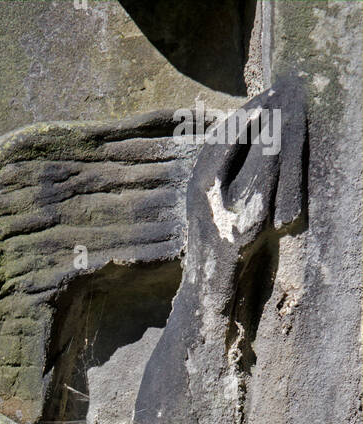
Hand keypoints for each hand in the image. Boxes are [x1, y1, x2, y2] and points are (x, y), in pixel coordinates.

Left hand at [186, 77, 305, 267]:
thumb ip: (262, 172)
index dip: (253, 114)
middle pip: (222, 135)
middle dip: (245, 116)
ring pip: (216, 146)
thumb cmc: (232, 249)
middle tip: (268, 96)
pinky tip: (245, 142)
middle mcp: (196, 178)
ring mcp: (195, 186)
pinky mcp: (199, 196)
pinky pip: (215, 161)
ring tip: (258, 111)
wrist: (208, 282)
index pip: (231, 134)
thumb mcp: (253, 208)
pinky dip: (232, 146)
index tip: (272, 97)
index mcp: (205, 178)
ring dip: (237, 128)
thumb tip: (272, 136)